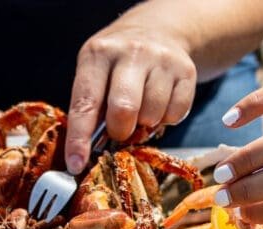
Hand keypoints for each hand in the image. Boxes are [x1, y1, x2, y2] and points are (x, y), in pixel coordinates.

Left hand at [64, 25, 195, 173]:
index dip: (79, 138)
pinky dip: (166, 120)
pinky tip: (159, 104)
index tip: (76, 164)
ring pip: (152, 115)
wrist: (157, 30)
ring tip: (141, 111)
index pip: (85, 103)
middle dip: (119, 131)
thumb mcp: (95, 73)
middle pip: (124, 110)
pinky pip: (175, 114)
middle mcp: (130, 52)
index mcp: (98, 54)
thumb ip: (91, 107)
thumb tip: (87, 152)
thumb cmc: (117, 64)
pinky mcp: (186, 71)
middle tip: (119, 130)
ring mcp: (161, 60)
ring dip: (144, 125)